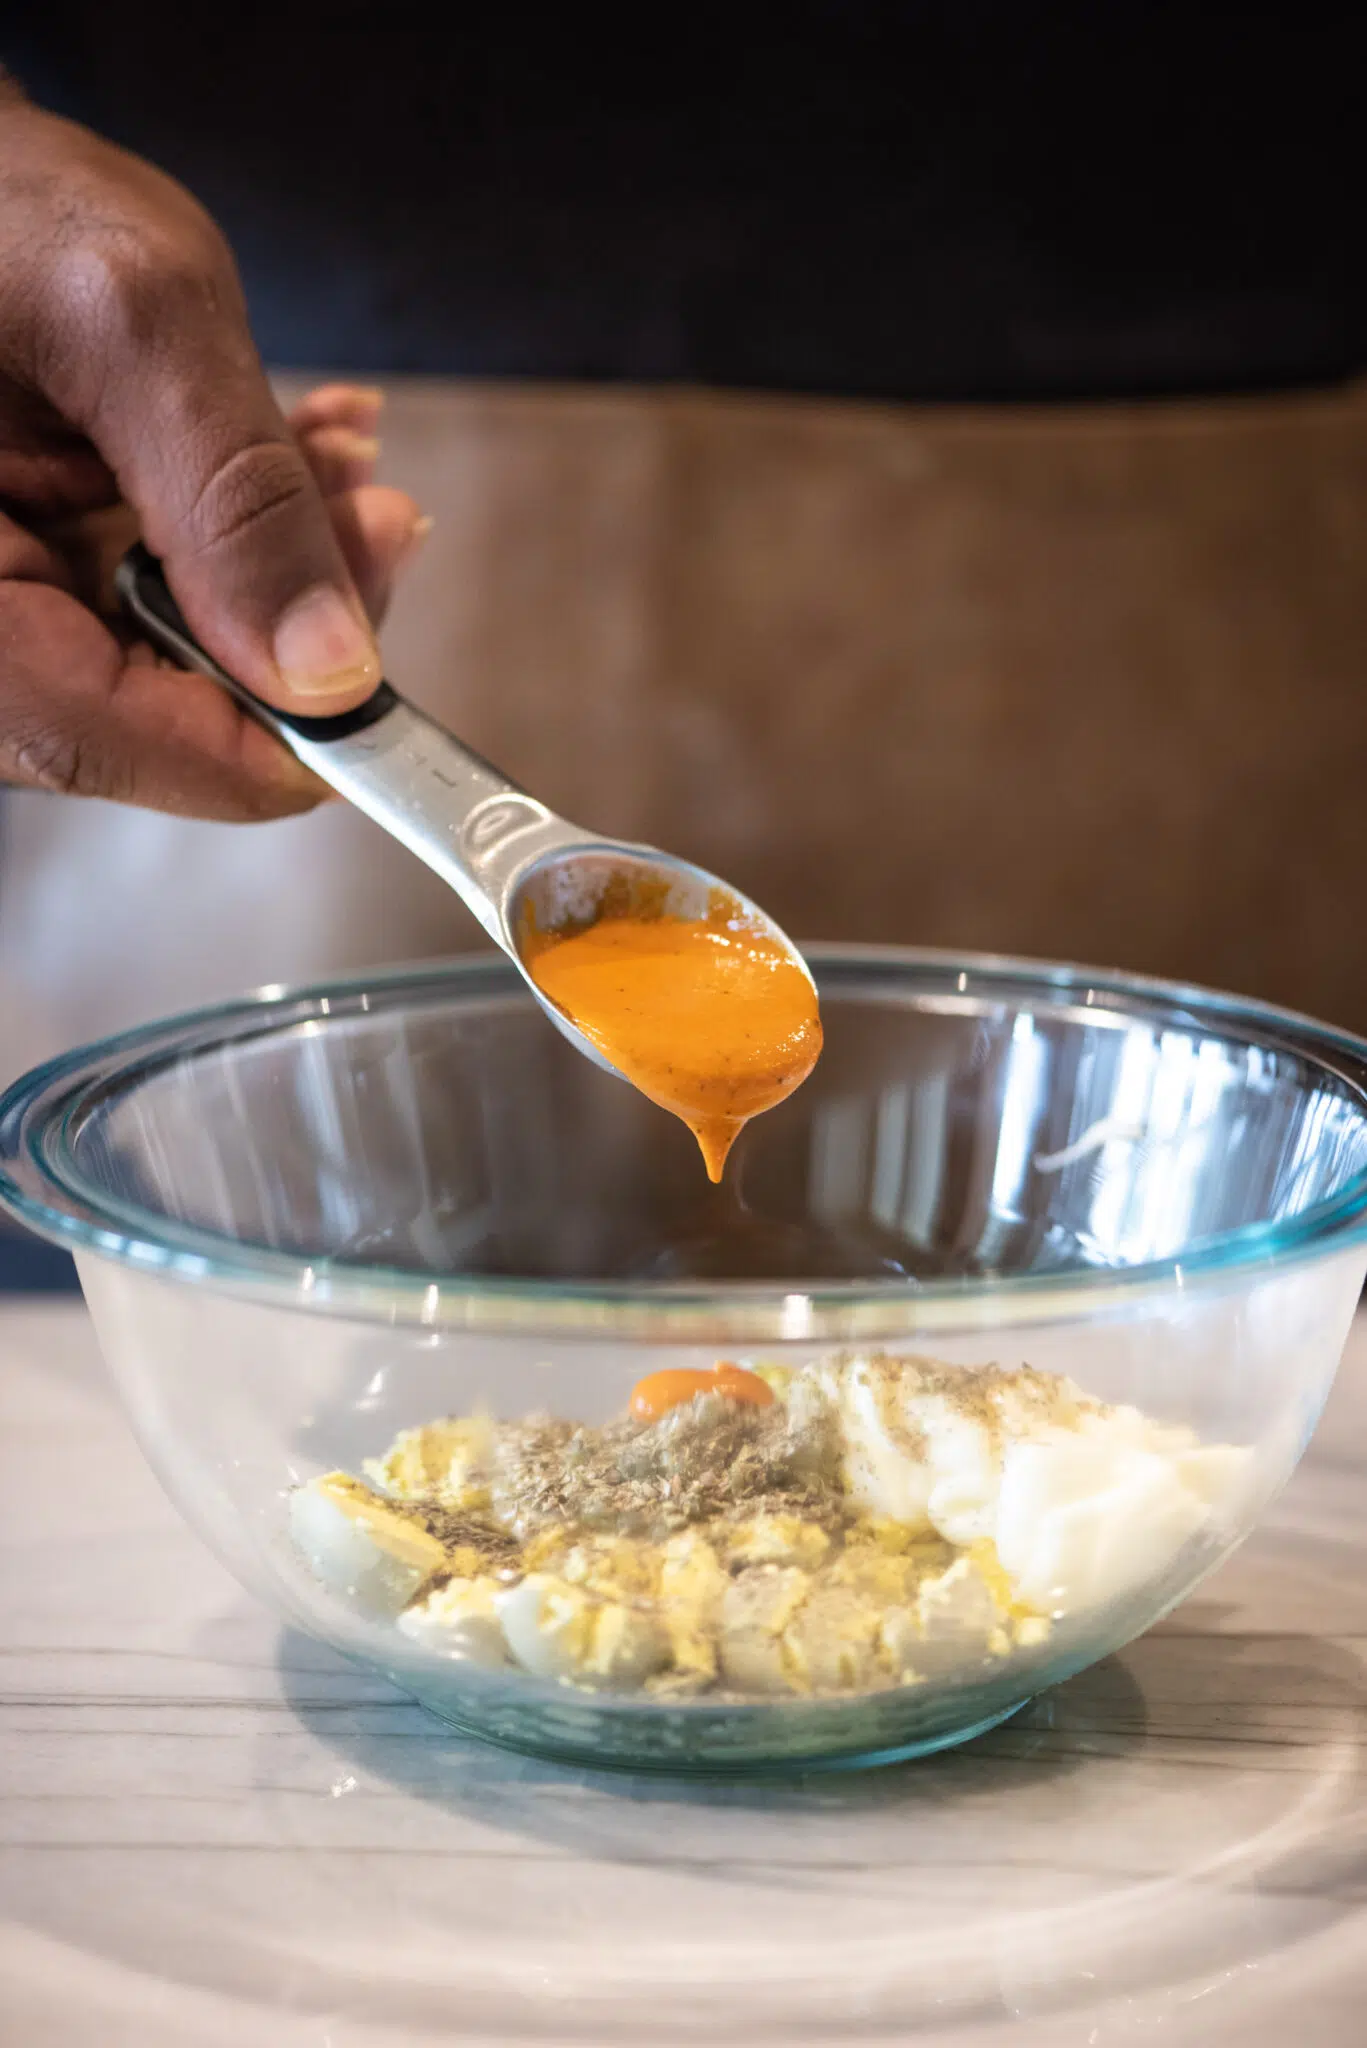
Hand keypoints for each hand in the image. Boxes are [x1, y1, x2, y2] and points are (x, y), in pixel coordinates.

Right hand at [0, 87, 425, 819]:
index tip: (383, 698)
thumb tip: (329, 674)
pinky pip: (156, 601)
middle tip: (379, 517)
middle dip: (295, 621)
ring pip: (176, 659)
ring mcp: (5, 612)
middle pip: (153, 713)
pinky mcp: (35, 579)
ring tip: (336, 454)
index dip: (265, 740)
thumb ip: (239, 502)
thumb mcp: (132, 327)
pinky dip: (239, 536)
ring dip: (283, 565)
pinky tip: (293, 452)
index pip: (103, 737)